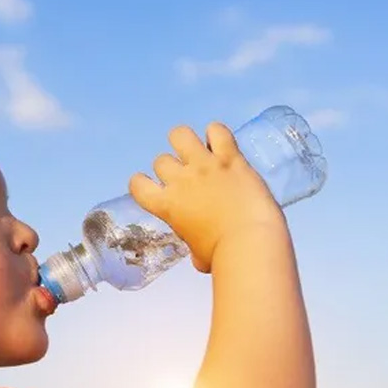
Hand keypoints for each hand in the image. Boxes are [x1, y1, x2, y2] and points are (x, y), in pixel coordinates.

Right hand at [128, 123, 283, 272]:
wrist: (250, 242)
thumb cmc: (223, 256)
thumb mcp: (197, 255)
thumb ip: (193, 244)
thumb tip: (199, 254)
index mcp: (166, 206)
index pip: (137, 184)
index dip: (142, 184)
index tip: (155, 188)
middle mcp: (180, 180)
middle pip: (161, 160)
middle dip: (172, 168)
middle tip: (189, 179)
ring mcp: (204, 165)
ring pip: (180, 134)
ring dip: (186, 142)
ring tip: (199, 152)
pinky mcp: (230, 158)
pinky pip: (217, 131)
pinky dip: (217, 134)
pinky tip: (222, 145)